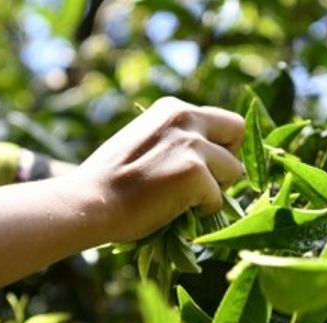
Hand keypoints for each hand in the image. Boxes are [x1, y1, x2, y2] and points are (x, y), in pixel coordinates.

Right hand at [80, 97, 244, 242]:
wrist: (90, 203)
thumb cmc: (111, 182)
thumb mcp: (144, 141)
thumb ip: (174, 139)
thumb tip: (210, 154)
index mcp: (172, 108)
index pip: (221, 121)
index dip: (216, 147)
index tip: (199, 166)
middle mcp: (185, 117)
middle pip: (236, 131)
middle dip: (228, 158)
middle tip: (205, 182)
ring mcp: (192, 144)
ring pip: (233, 170)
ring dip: (215, 189)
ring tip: (183, 199)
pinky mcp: (195, 173)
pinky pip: (218, 199)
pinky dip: (202, 211)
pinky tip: (174, 211)